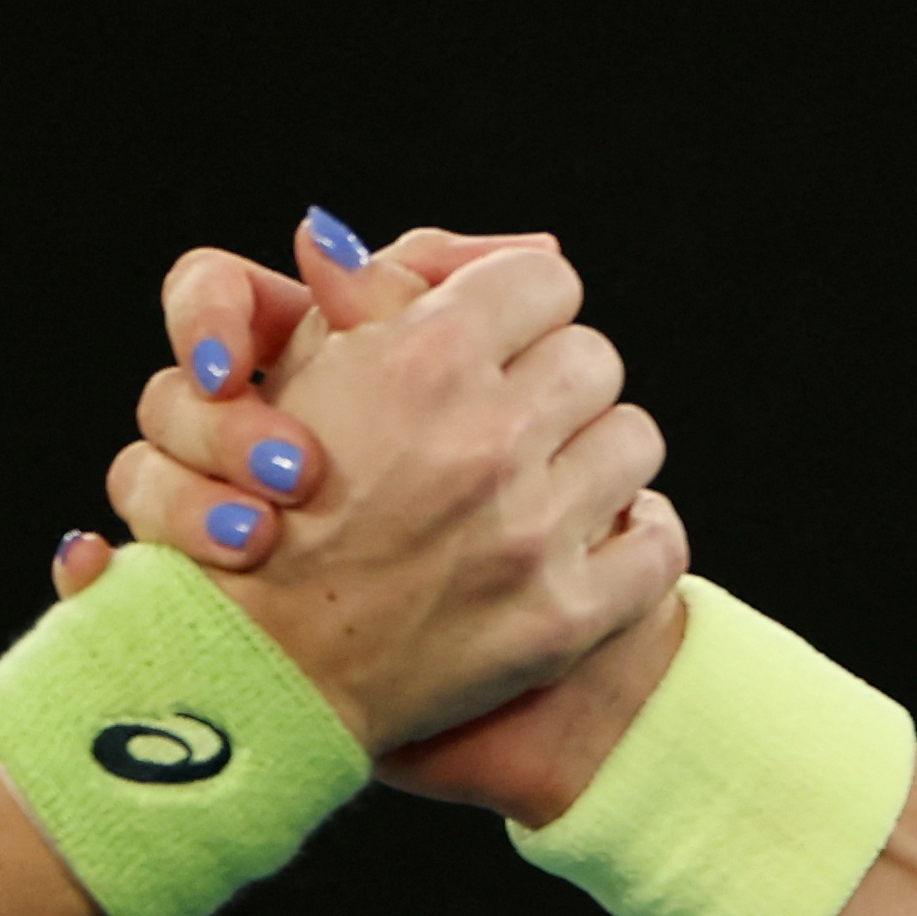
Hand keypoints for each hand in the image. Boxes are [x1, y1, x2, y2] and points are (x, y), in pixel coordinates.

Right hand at [53, 214, 686, 810]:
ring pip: (635, 440)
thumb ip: (370, 290)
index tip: (497, 343)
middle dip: (553, 384)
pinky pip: (660, 540)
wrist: (257, 681)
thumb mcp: (299, 377)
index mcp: (425, 359)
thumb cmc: (266, 512)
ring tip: (542, 484)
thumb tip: (411, 234)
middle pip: (595, 357)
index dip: (517, 309)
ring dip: (593, 457)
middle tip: (513, 420)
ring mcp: (533, 532)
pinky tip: (584, 543)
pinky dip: (631, 540)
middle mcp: (487, 437)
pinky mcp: (566, 617)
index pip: (543, 281)